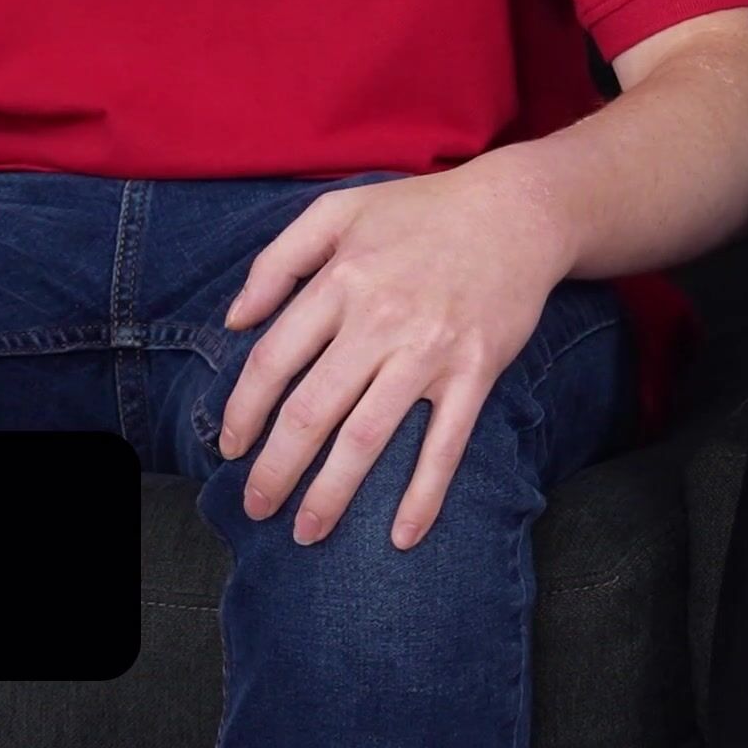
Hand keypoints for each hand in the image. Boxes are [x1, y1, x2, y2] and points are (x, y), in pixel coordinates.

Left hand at [216, 156, 574, 549]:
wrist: (518, 210)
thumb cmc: (421, 212)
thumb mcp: (338, 210)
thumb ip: (277, 261)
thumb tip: (234, 321)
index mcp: (341, 281)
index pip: (274, 361)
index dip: (243, 412)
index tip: (229, 447)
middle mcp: (380, 320)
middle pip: (310, 412)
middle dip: (275, 470)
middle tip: (256, 507)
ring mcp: (430, 351)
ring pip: (366, 438)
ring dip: (330, 494)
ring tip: (306, 532)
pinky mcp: (476, 372)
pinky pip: (444, 446)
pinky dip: (423, 496)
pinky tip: (403, 537)